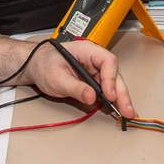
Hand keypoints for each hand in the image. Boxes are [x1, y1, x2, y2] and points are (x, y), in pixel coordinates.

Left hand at [21, 40, 135, 118]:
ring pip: (113, 83)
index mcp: (87, 51)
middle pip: (114, 74)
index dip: (111, 78)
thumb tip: (92, 97)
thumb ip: (75, 88)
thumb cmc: (44, 65)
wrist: (35, 66)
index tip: (109, 94)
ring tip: (127, 112)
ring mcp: (95, 70)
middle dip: (121, 93)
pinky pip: (106, 90)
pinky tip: (119, 109)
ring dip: (120, 98)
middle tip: (126, 109)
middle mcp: (94, 59)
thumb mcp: (56, 78)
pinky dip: (113, 100)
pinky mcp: (93, 81)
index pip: (107, 61)